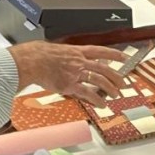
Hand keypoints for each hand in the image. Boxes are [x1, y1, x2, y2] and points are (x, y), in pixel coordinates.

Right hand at [11, 42, 126, 105]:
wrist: (30, 61)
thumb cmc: (39, 55)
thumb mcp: (59, 50)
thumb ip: (70, 56)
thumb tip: (75, 60)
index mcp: (77, 51)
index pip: (101, 51)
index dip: (114, 54)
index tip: (123, 58)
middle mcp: (79, 62)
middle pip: (104, 69)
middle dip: (116, 76)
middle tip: (123, 83)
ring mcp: (75, 73)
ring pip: (99, 81)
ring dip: (110, 88)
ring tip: (116, 94)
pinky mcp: (69, 85)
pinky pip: (87, 93)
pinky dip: (97, 100)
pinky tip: (102, 104)